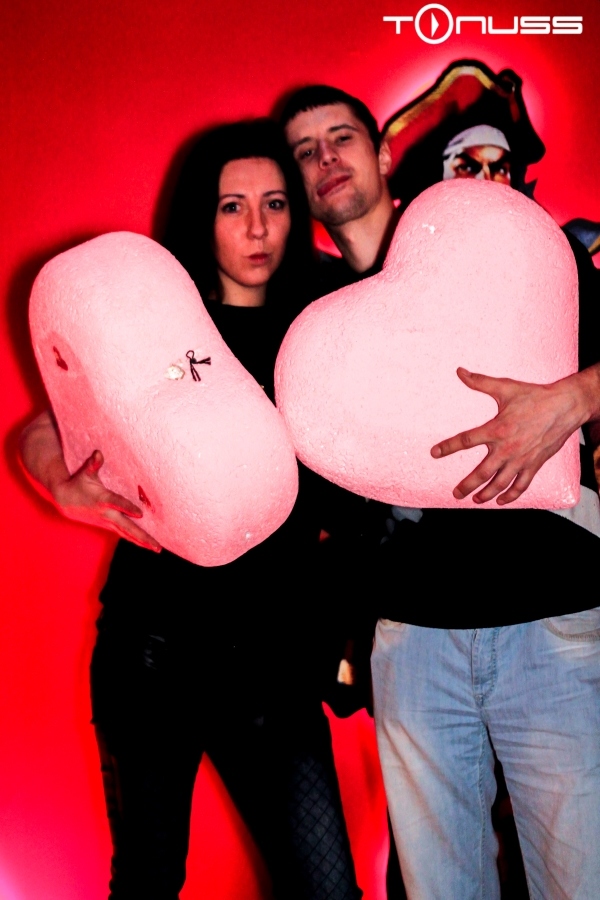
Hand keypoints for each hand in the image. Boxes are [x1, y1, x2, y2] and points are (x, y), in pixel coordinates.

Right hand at [53, 450, 160, 550]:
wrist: (65, 501)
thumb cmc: (78, 483)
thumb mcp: (85, 473)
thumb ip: (93, 464)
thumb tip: (98, 453)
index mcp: (102, 500)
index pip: (117, 503)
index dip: (128, 508)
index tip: (140, 513)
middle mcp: (106, 514)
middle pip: (127, 527)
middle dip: (142, 536)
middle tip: (156, 546)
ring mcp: (108, 522)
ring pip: (127, 533)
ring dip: (142, 541)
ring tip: (156, 549)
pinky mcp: (108, 525)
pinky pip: (124, 534)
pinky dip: (135, 539)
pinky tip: (146, 544)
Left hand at [430, 367, 593, 504]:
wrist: (565, 406)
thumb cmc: (534, 396)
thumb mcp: (506, 387)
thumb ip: (480, 382)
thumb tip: (459, 372)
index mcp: (497, 429)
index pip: (466, 440)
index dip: (448, 447)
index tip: (434, 453)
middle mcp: (507, 448)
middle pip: (482, 472)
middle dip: (467, 485)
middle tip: (456, 493)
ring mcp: (521, 459)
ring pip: (501, 483)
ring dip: (487, 494)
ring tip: (475, 500)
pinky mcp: (534, 465)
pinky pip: (521, 485)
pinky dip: (511, 495)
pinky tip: (501, 500)